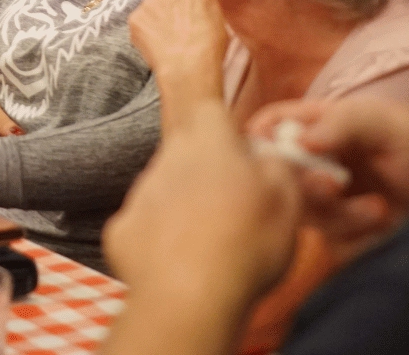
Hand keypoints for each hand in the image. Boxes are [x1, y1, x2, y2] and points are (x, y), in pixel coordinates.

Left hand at [106, 101, 300, 307]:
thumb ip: (280, 165)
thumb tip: (270, 153)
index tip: (246, 160)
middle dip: (207, 170)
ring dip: (183, 204)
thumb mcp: (287, 199)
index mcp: (208, 142)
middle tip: (234, 207)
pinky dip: (159, 239)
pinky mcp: (122, 230)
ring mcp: (139, 194)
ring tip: (210, 242)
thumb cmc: (246, 244)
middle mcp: (166, 159)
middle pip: (186, 151)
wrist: (189, 296)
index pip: (212, 113)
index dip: (230, 132)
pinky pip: (143, 225)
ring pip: (164, 187)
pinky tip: (179, 262)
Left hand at [128, 0, 227, 123]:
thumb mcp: (220, 21)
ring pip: (152, 7)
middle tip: (178, 27)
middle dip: (172, 6)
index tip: (193, 17)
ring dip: (157, 19)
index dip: (192, 4)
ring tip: (166, 40)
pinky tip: (155, 46)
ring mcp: (149, 1)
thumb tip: (199, 10)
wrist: (188, 66)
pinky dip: (145, 32)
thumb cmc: (211, 47)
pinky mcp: (135, 17)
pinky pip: (140, 22)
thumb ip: (206, 7)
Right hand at [247, 98, 408, 262]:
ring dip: (334, 210)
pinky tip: (382, 223)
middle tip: (334, 185)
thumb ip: (346, 121)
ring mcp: (331, 199)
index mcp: (325, 123)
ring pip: (299, 208)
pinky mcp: (345, 233)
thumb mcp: (395, 124)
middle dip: (299, 181)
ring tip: (376, 207)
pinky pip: (327, 237)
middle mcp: (320, 160)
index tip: (266, 150)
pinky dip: (352, 232)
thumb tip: (296, 137)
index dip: (260, 133)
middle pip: (277, 171)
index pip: (274, 122)